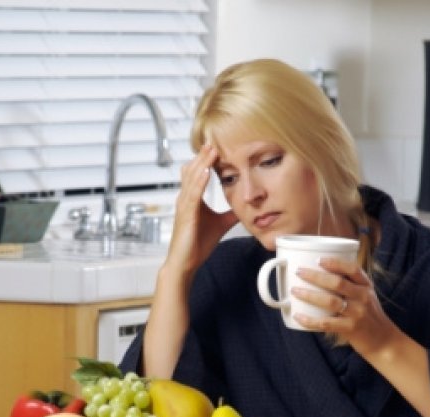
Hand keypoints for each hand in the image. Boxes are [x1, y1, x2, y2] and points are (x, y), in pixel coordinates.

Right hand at [165, 145, 237, 276]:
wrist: (185, 263)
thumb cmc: (197, 245)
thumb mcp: (220, 224)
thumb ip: (230, 213)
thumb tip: (245, 206)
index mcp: (192, 199)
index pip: (198, 173)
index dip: (207, 160)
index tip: (217, 146)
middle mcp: (185, 199)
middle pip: (194, 171)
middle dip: (204, 156)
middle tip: (214, 139)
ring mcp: (184, 206)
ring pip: (193, 178)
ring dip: (203, 163)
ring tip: (212, 149)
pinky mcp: (186, 215)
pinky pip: (193, 194)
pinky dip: (200, 181)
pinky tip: (207, 171)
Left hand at [292, 257, 398, 355]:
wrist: (384, 341)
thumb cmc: (369, 316)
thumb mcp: (365, 297)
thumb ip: (349, 286)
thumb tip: (319, 275)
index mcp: (366, 286)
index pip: (353, 269)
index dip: (335, 263)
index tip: (318, 260)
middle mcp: (363, 297)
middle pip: (337, 282)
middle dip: (315, 276)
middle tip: (299, 271)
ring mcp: (357, 313)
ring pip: (330, 301)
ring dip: (309, 295)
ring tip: (295, 291)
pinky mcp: (351, 328)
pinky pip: (326, 323)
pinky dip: (310, 320)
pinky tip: (298, 316)